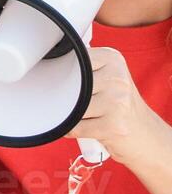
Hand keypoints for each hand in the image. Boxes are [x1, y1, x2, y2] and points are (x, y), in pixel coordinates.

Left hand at [67, 47, 169, 169]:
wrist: (146, 134)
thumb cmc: (117, 105)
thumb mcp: (105, 77)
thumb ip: (82, 67)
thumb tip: (47, 59)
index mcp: (112, 59)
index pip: (69, 59)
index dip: (58, 73)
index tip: (61, 80)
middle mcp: (117, 78)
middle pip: (68, 86)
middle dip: (63, 97)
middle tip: (72, 101)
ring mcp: (117, 102)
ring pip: (69, 107)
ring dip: (68, 115)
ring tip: (83, 115)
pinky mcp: (113, 126)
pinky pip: (74, 127)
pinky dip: (71, 130)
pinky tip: (85, 127)